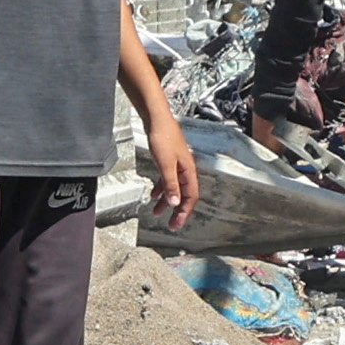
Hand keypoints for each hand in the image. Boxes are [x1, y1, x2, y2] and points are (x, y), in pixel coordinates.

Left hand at [143, 116, 199, 230]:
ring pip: (174, 189)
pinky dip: (161, 189)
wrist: (157, 120)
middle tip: (171, 225)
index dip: (184, 212)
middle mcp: (185, 170)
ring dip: (167, 202)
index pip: (191, 197)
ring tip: (156, 213)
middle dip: (177, 211)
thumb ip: (170, 185)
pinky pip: (167, 181)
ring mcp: (177, 166)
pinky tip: (153, 195)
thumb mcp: (165, 165)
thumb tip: (175, 203)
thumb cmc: (163, 138)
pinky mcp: (169, 162)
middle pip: (184, 196)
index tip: (176, 224)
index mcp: (188, 172)